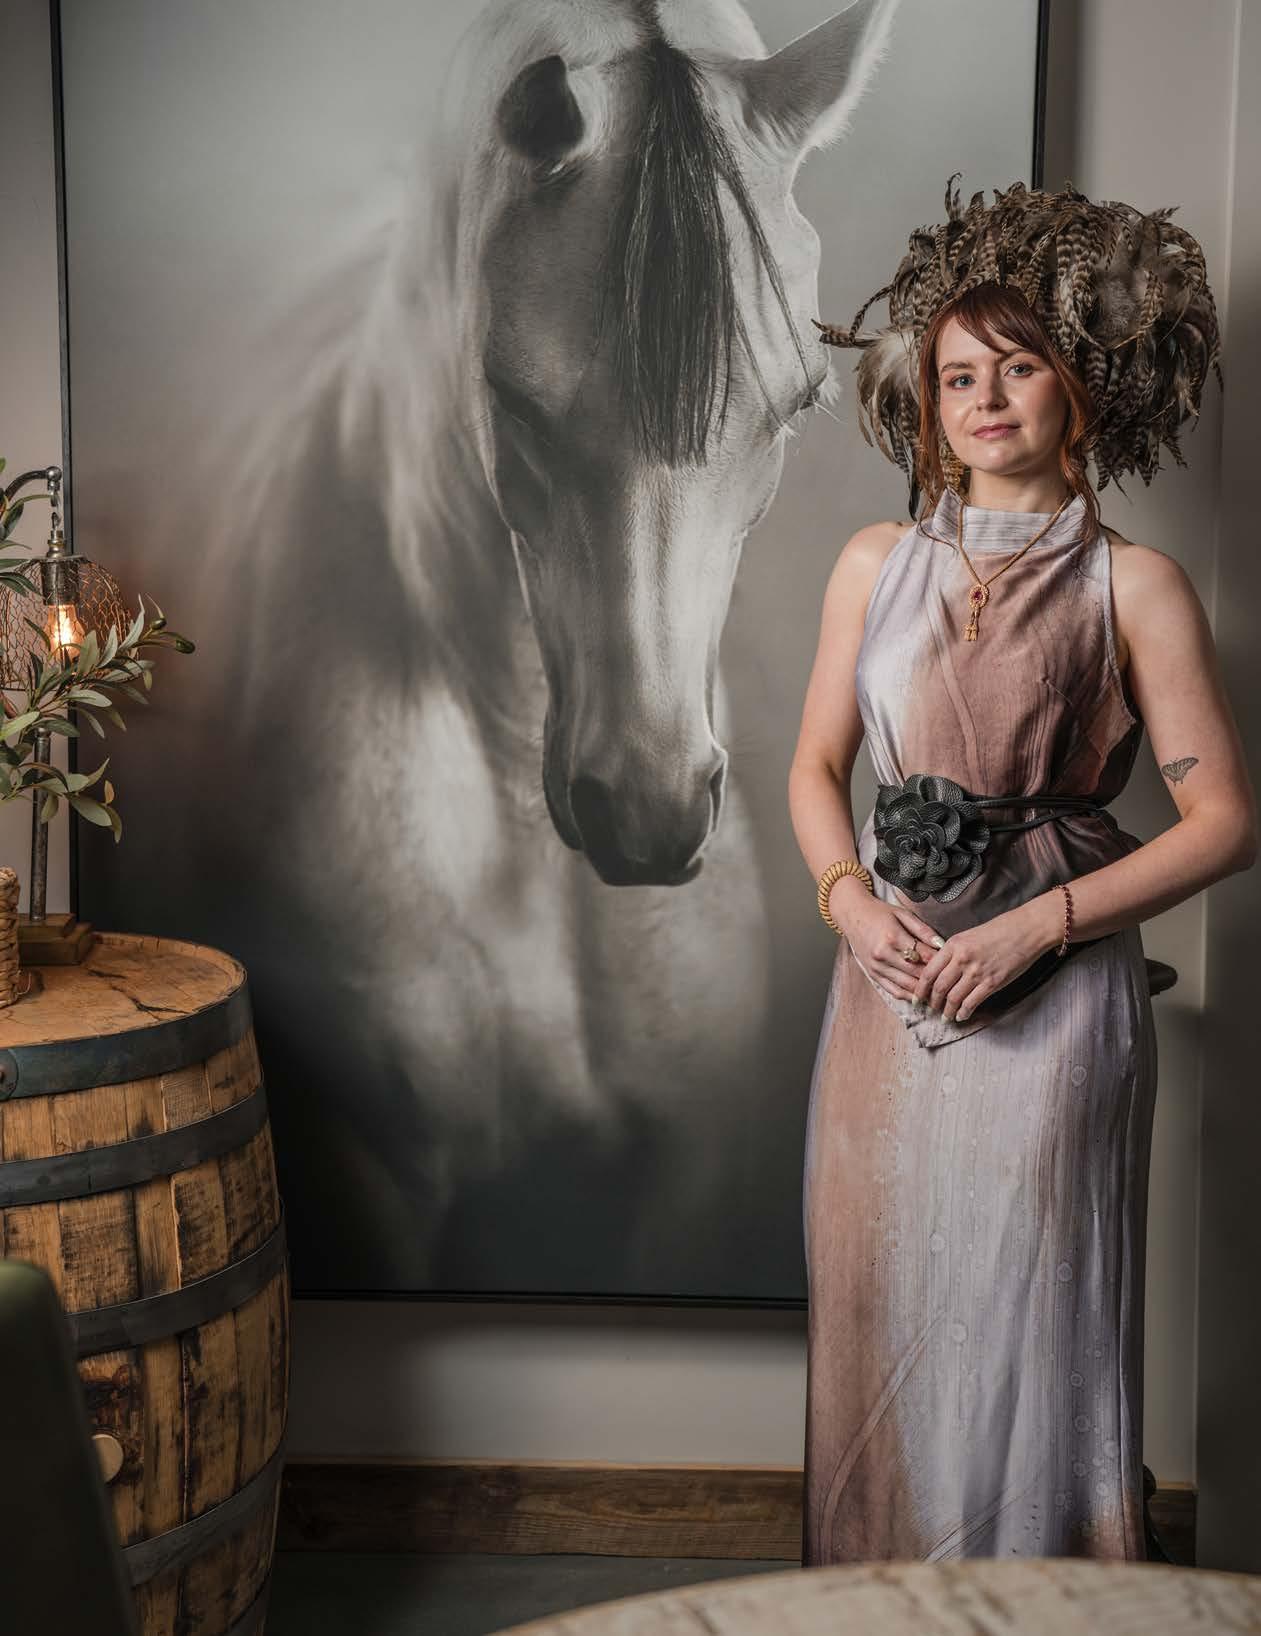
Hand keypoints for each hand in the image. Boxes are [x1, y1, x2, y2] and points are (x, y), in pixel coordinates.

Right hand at [833, 883, 944, 1002]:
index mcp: (893, 937)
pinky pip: (893, 990)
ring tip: (940, 994)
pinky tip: (920, 997)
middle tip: (950, 983)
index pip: (924, 955)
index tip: (952, 965)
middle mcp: (884, 954)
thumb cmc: (880, 912)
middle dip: (935, 979)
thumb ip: (923, 930)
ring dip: (923, 991)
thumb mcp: (903, 914)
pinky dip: (908, 996)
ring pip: (906, 985)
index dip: (940, 962)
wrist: (853, 914)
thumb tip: (942, 944)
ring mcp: (877, 966)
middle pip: (916, 973)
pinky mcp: (872, 974)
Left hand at [910, 900, 1057, 1021]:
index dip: (920, 989)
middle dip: (932, 1003)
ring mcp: (977, 972)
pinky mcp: (992, 982)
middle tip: (930, 1010)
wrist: (1026, 930)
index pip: (928, 972)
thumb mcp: (968, 935)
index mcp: (953, 945)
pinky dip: (964, 1012)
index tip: (917, 998)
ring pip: (953, 998)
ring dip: (947, 1011)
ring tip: (946, 1016)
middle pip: (938, 988)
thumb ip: (953, 952)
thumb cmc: (999, 930)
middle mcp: (962, 959)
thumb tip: (940, 971)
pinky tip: (962, 1016)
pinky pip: (972, 1002)